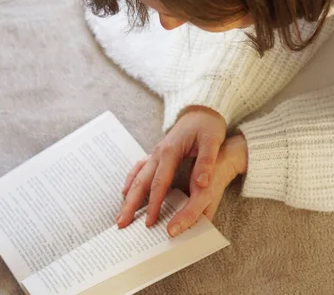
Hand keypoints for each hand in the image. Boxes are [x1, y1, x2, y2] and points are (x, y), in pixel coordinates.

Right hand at [117, 106, 226, 228]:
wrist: (202, 109)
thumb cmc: (208, 125)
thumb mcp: (212, 142)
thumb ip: (206, 162)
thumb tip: (201, 183)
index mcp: (170, 151)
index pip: (159, 183)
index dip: (154, 203)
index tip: (150, 222)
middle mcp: (159, 152)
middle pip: (141, 182)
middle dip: (131, 204)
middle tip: (121, 224)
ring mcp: (156, 152)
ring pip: (138, 176)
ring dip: (129, 196)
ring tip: (121, 214)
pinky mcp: (158, 152)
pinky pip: (140, 168)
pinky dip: (131, 180)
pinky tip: (126, 190)